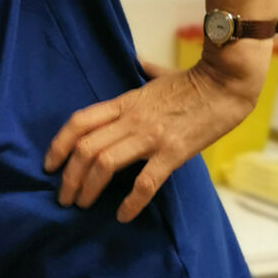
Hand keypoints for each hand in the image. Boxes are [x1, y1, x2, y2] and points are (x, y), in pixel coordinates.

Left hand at [45, 45, 267, 222]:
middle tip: (64, 198)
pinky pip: (146, 182)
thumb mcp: (161, 75)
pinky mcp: (174, 152)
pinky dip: (132, 202)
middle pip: (85, 148)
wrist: (227, 82)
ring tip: (82, 206)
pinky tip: (123, 215)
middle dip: (68, 177)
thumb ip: (146, 72)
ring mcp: (151, 136)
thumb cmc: (196, 79)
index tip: (50, 165)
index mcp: (124, 103)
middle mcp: (131, 120)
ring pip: (104, 164)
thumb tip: (140, 62)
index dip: (58, 144)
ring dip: (88, 189)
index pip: (79, 122)